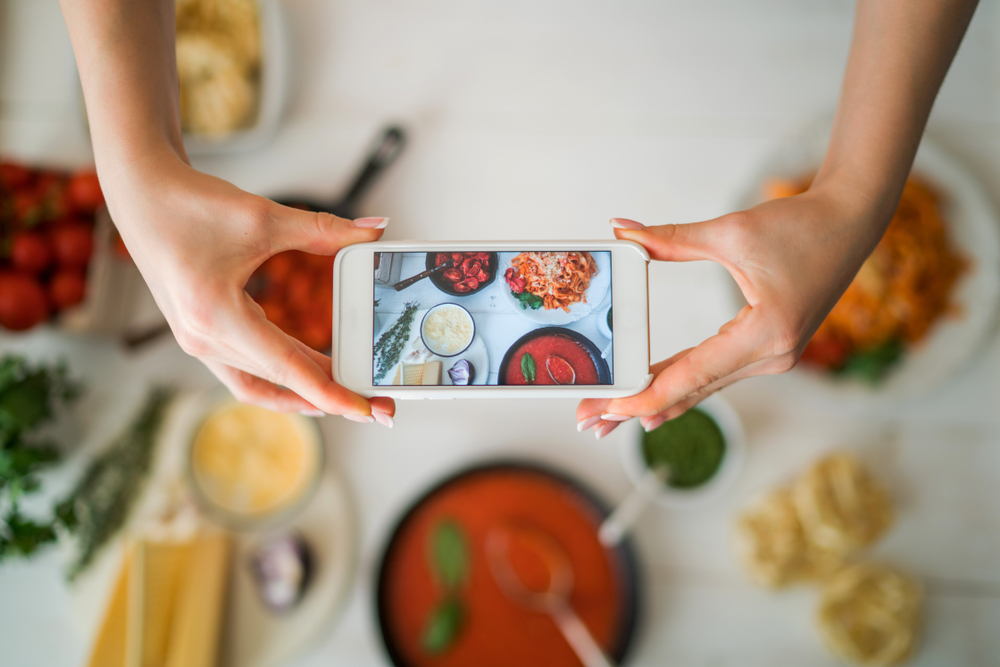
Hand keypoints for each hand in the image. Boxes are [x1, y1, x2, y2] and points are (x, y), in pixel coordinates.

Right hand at [104, 152, 393, 425]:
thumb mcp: (264, 218)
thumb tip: (376, 229)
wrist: (142, 196)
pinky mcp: (201, 336)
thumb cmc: (191, 206)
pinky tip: (308, 376)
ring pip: (263, 384)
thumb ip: (325, 231)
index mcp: (217, 316)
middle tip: (380, 404)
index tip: (368, 410)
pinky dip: (279, 381)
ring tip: (349, 394)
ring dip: (306, 392)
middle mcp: (204, 339)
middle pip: (282, 381)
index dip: (334, 393)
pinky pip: (246, 374)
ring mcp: (198, 342)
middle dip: (333, 394)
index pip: (288, 369)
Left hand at [576, 180, 890, 437]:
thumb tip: (621, 231)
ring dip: (654, 401)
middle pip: (690, 391)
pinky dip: (680, 386)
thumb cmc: (800, 225)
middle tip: (589, 421)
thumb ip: (670, 239)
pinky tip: (650, 402)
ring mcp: (773, 358)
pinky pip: (715, 375)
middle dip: (636, 408)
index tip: (606, 409)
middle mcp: (772, 356)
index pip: (691, 375)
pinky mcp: (768, 350)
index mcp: (765, 333)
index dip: (644, 395)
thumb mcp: (731, 231)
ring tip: (607, 416)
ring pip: (701, 388)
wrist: (853, 222)